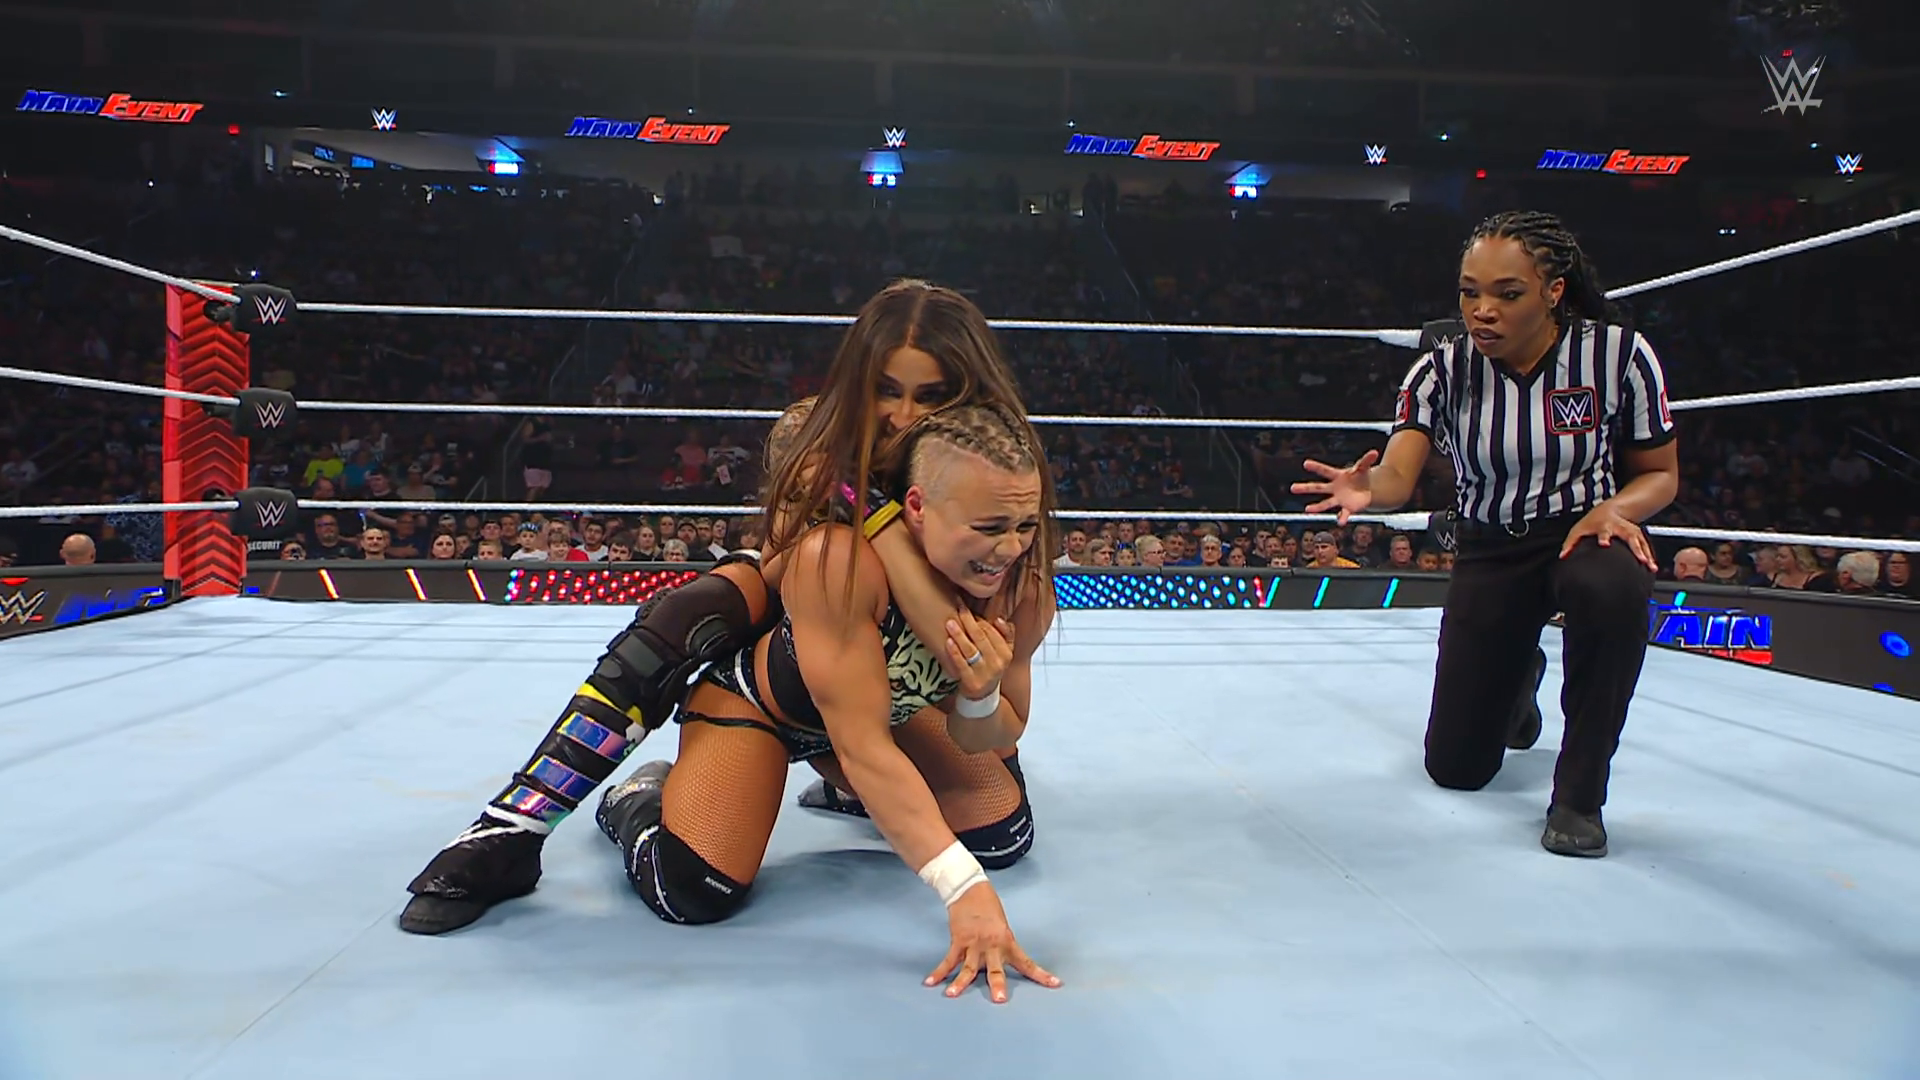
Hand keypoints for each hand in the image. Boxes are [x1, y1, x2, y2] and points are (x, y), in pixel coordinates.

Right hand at [926, 883, 1060, 1003]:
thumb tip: (994, 965)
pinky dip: (939, 972)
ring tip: (952, 994)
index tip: (1055, 984)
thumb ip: (1000, 947)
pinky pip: (949, 960)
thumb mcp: (1002, 927)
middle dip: (997, 984)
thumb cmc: (989, 907)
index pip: (1027, 962)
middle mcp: (992, 945)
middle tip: (999, 1000)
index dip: (1041, 975)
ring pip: (968, 967)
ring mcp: (974, 944)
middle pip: (995, 969)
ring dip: (960, 982)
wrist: (970, 889)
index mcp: (1007, 941)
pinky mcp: (958, 940)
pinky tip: (932, 982)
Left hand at [944, 609, 1013, 702]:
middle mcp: (998, 663)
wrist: (983, 697)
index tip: (965, 606)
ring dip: (959, 635)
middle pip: (981, 637)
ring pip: (971, 650)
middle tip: (957, 608)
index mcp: (1006, 653)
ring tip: (949, 623)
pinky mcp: (971, 682)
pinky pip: (961, 664)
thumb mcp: (1003, 653)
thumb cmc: (990, 668)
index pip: (992, 631)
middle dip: (968, 621)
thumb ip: (1006, 635)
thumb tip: (1000, 619)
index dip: (978, 617)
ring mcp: (985, 673)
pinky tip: (947, 642)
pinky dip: (954, 653)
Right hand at [1291, 450, 1378, 525]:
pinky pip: (1343, 513)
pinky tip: (1340, 522)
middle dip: (1305, 488)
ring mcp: (1338, 499)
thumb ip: (1367, 460)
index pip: (1325, 470)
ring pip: (1325, 503)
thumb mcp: (1364, 467)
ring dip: (1316, 507)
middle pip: (1318, 487)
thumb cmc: (1360, 477)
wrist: (1366, 490)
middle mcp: (1334, 488)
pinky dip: (1342, 518)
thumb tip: (1374, 452)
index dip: (1316, 467)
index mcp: (1337, 476)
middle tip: (1292, 488)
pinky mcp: (1346, 508)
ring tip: (1307, 510)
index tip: (1305, 463)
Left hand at [1560, 503, 1656, 569]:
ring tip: (1651, 566)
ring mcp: (1631, 531)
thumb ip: (1570, 543)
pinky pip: (1646, 546)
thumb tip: (1563, 556)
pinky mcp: (1638, 535)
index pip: (1604, 531)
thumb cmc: (1593, 522)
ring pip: (1641, 542)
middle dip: (1636, 548)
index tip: (1604, 544)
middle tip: (1641, 559)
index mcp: (1605, 525)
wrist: (1610, 510)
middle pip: (1630, 536)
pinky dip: (1650, 556)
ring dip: (1647, 554)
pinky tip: (1653, 567)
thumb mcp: (1579, 529)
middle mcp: (1620, 527)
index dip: (1604, 537)